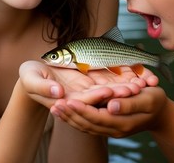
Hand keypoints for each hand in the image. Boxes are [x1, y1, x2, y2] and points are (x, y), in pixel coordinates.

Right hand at [19, 60, 158, 108]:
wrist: (34, 74)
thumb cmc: (30, 78)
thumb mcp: (31, 80)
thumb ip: (43, 88)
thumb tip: (58, 94)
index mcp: (67, 100)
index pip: (86, 100)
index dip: (99, 95)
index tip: (112, 90)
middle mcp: (81, 97)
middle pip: (103, 96)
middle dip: (120, 92)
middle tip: (136, 87)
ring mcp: (87, 88)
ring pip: (110, 88)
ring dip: (126, 85)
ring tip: (143, 82)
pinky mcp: (92, 79)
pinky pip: (109, 78)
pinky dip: (123, 75)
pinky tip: (138, 73)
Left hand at [50, 86, 166, 137]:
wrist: (160, 113)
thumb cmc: (155, 101)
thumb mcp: (148, 98)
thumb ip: (129, 103)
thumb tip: (111, 105)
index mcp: (122, 122)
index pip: (97, 118)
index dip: (82, 110)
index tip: (68, 102)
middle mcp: (114, 129)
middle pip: (88, 124)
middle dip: (70, 115)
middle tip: (55, 105)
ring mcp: (110, 129)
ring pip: (86, 126)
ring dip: (69, 118)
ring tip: (55, 109)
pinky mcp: (108, 125)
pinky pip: (89, 125)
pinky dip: (76, 119)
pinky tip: (66, 112)